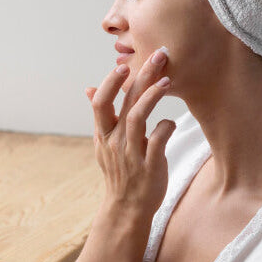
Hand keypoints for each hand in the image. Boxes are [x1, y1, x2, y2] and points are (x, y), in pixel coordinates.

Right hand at [85, 48, 175, 220]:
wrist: (127, 207)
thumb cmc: (119, 171)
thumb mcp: (104, 143)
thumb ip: (101, 116)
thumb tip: (90, 88)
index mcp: (103, 134)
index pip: (101, 102)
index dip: (111, 81)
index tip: (124, 64)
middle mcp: (114, 142)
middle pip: (124, 102)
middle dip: (141, 75)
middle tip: (159, 54)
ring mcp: (130, 154)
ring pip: (138, 117)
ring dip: (152, 96)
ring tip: (167, 80)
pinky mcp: (149, 166)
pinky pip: (158, 140)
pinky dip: (166, 126)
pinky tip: (171, 122)